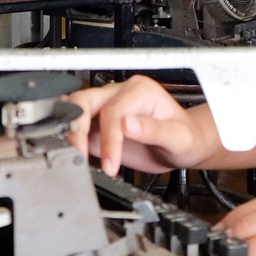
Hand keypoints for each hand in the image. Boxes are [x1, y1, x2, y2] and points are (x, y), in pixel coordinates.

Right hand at [65, 75, 216, 174]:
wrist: (184, 146)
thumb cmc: (186, 138)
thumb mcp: (178, 137)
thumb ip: (153, 130)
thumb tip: (127, 123)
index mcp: (140, 91)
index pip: (113, 110)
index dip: (109, 139)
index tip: (111, 164)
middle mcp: (120, 94)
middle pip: (84, 101)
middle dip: (77, 128)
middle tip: (79, 156)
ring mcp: (106, 108)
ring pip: (74, 109)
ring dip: (69, 132)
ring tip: (74, 156)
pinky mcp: (99, 125)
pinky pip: (77, 127)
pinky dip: (70, 140)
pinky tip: (74, 156)